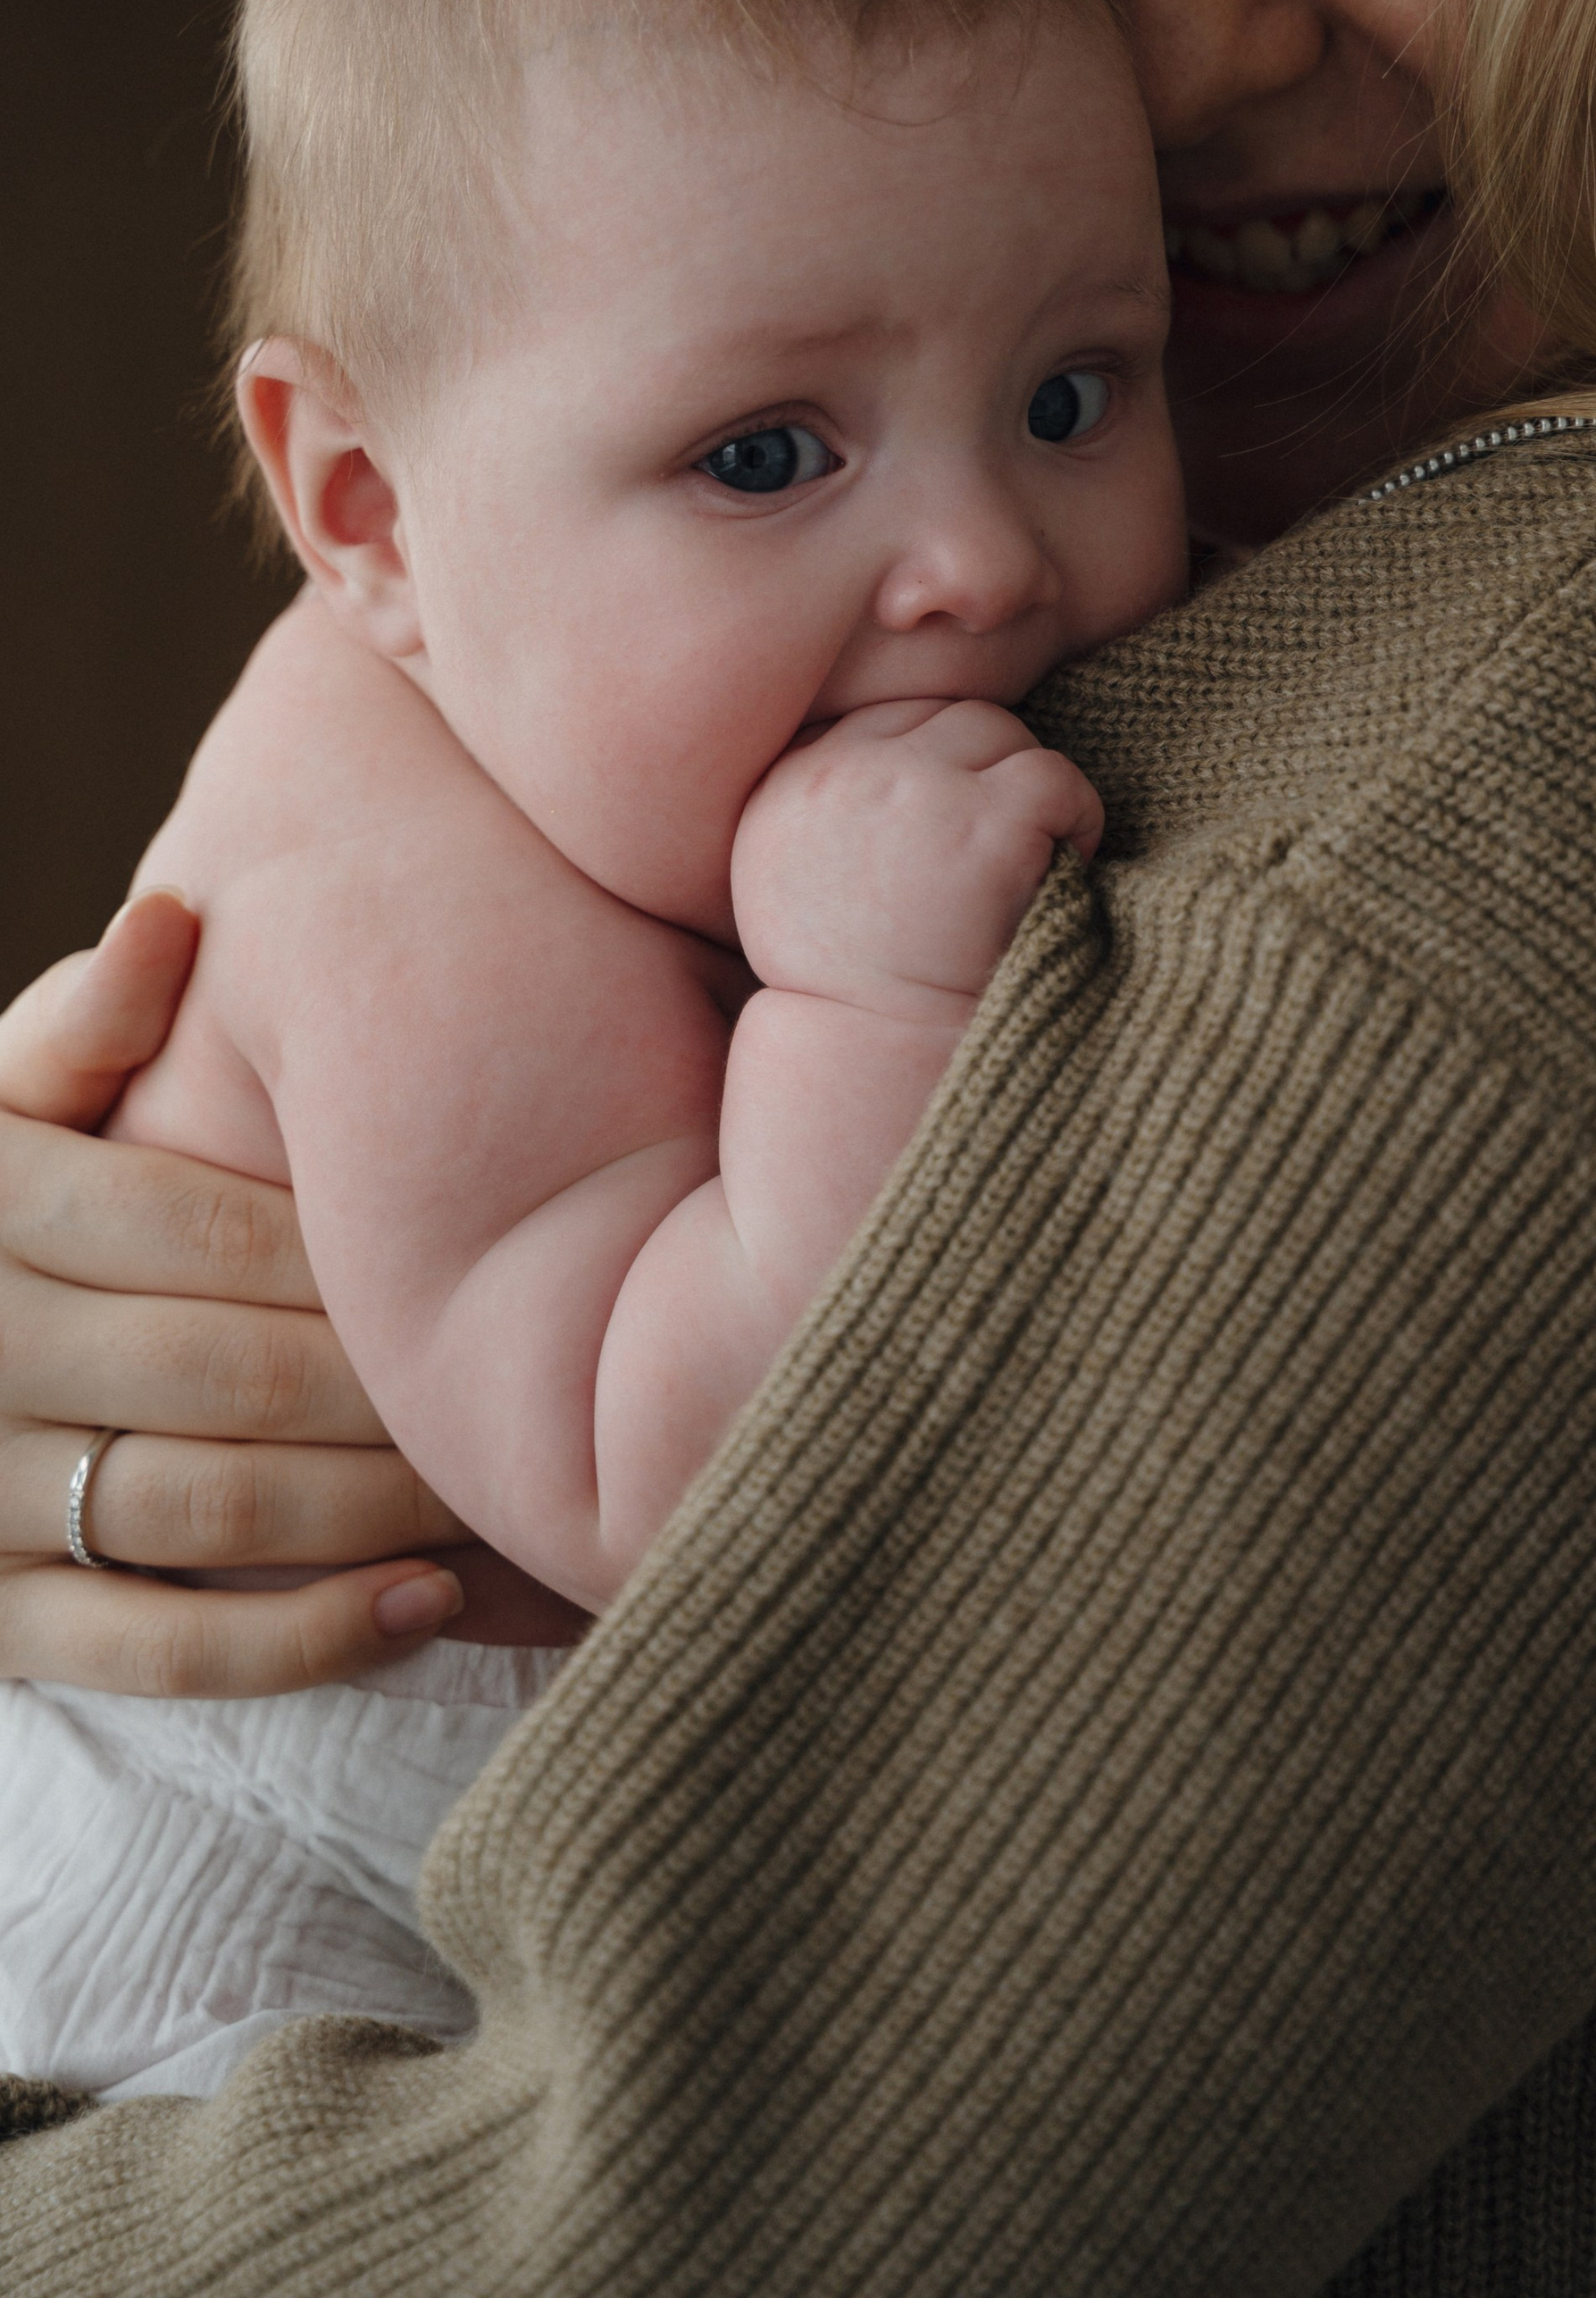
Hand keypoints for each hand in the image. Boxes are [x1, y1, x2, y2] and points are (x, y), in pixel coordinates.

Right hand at [0, 893, 468, 1692]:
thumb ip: (82, 1028)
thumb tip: (175, 918)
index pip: (199, 1227)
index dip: (349, 1247)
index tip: (482, 1245)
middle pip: (229, 1370)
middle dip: (393, 1381)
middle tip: (540, 1376)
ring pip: (208, 1511)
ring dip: (377, 1505)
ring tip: (505, 1484)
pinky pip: (157, 1650)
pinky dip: (301, 1638)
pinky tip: (427, 1605)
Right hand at [732, 699, 1100, 1018]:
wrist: (878, 1066)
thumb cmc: (855, 992)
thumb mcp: (800, 884)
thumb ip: (834, 806)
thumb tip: (923, 748)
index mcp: (782, 788)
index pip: (890, 718)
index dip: (942, 770)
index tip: (954, 840)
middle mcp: (835, 775)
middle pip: (950, 718)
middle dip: (990, 776)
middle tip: (998, 857)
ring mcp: (908, 790)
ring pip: (1002, 732)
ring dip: (1030, 794)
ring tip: (1023, 869)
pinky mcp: (980, 821)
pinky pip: (1055, 776)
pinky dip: (1077, 819)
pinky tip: (1060, 875)